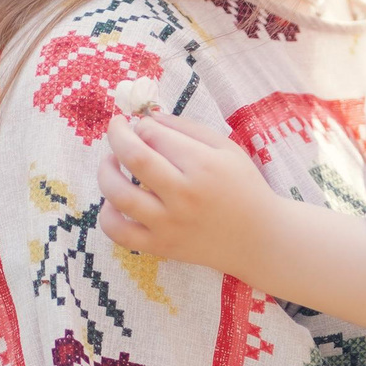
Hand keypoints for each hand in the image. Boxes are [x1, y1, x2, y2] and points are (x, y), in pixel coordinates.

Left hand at [95, 111, 273, 274]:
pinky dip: (107, 215)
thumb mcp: (226, 149)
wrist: (260, 239)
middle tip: (117, 127)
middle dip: (117, 135)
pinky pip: (119, 233)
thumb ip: (187, 129)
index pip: (155, 135)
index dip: (142, 125)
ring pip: (119, 195)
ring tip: (110, 162)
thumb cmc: (244, 188)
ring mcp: (169, 224)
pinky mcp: (161, 247)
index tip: (144, 125)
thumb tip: (148, 119)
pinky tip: (113, 203)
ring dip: (106, 171)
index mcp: (202, 165)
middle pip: (134, 157)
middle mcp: (183, 194)